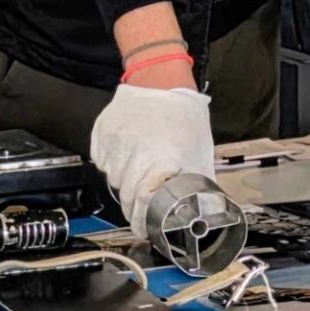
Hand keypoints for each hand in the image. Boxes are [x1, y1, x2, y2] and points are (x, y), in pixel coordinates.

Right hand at [89, 83, 214, 238]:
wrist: (161, 80)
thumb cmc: (184, 117)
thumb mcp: (200, 152)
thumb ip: (200, 184)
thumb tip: (208, 212)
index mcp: (159, 160)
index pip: (142, 204)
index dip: (142, 221)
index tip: (143, 229)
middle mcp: (133, 153)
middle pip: (125, 195)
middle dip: (133, 207)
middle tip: (140, 211)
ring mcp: (114, 141)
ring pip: (113, 178)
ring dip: (124, 183)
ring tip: (139, 172)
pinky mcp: (101, 132)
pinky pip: (102, 160)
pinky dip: (113, 163)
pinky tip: (128, 154)